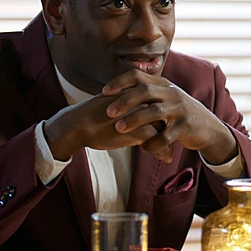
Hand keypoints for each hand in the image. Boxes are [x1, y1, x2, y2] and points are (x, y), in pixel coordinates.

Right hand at [43, 93, 159, 160]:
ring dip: (169, 142)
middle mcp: (141, 100)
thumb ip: (126, 108)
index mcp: (134, 92)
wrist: (78, 124)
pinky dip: (163, 150)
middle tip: (172, 142)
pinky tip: (164, 158)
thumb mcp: (113, 106)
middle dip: (170, 130)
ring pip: (164, 128)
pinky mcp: (139, 129)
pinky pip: (159, 140)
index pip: (158, 102)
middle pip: (165, 114)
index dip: (163, 118)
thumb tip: (132, 116)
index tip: (167, 129)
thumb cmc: (91, 117)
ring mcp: (142, 114)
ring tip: (168, 154)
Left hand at [101, 70, 237, 163]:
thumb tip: (114, 94)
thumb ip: (146, 95)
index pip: (138, 76)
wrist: (208, 128)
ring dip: (135, 120)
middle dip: (125, 101)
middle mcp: (172, 93)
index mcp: (163, 84)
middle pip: (145, 91)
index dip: (119, 82)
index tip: (103, 92)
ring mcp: (180, 109)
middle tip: (108, 112)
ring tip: (119, 129)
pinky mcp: (186, 126)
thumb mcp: (165, 99)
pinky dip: (153, 143)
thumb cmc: (178, 114)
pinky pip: (166, 135)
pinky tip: (142, 149)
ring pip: (154, 112)